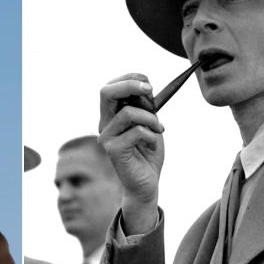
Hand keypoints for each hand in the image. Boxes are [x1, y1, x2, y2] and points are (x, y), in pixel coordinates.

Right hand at [99, 73, 164, 233]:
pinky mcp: (113, 151)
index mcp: (110, 116)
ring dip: (150, 118)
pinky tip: (153, 145)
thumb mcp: (149, 124)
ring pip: (127, 113)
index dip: (129, 79)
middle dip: (130, 85)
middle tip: (150, 90)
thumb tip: (146, 88)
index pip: (110, 87)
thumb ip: (145, 107)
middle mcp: (104, 124)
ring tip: (159, 129)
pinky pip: (136, 132)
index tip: (149, 85)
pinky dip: (151, 136)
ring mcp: (106, 137)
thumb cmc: (148, 154)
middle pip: (106, 92)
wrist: (146, 184)